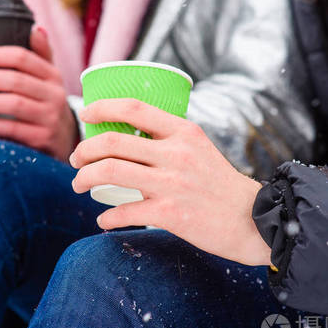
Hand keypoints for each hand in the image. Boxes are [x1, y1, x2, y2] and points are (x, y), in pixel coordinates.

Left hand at [0, 27, 77, 160]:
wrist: (63, 140)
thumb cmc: (43, 104)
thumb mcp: (44, 79)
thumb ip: (36, 54)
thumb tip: (35, 27)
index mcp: (51, 74)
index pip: (21, 57)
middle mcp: (55, 94)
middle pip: (15, 80)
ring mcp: (51, 117)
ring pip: (13, 104)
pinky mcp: (43, 138)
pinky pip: (13, 129)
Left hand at [69, 98, 270, 265]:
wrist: (252, 220)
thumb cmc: (219, 184)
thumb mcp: (199, 148)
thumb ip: (168, 141)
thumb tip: (127, 139)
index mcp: (183, 132)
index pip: (134, 108)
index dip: (103, 107)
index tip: (86, 115)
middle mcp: (176, 153)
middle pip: (112, 142)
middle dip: (83, 151)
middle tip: (75, 160)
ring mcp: (172, 183)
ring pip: (109, 172)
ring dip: (84, 179)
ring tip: (79, 185)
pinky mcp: (170, 213)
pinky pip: (123, 211)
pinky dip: (106, 218)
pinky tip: (104, 220)